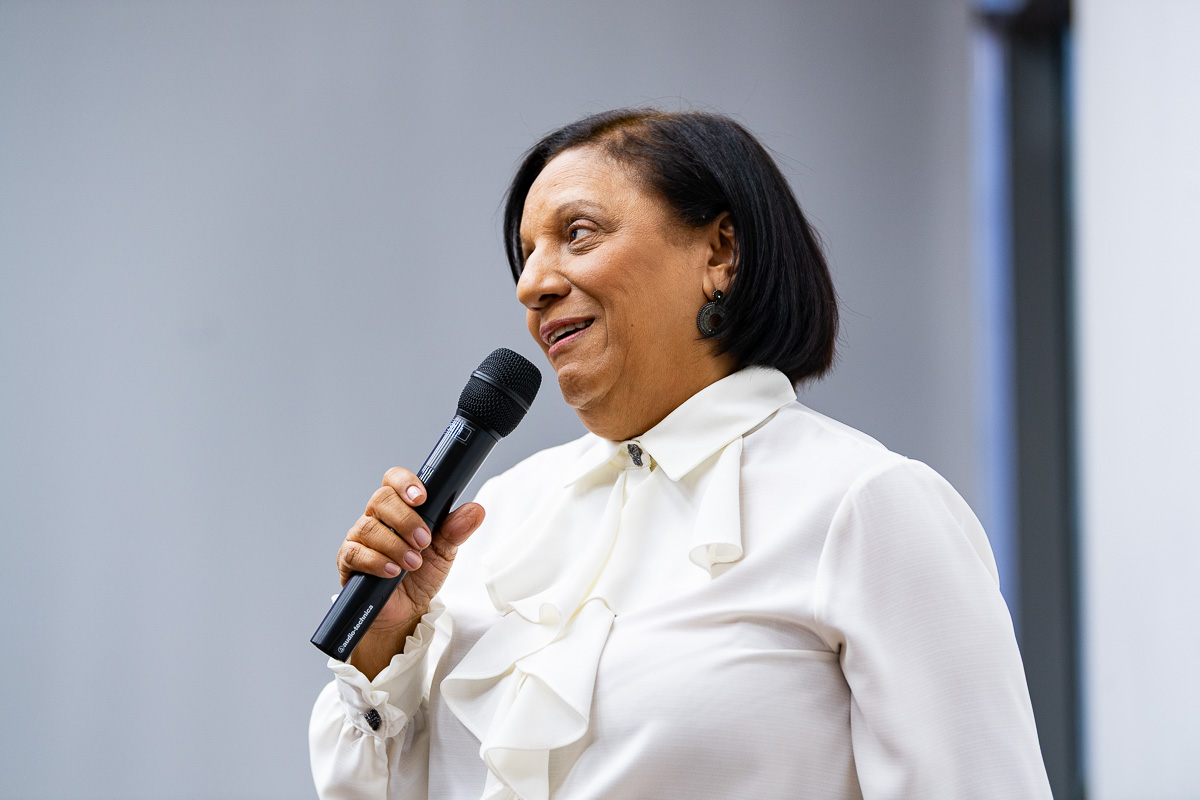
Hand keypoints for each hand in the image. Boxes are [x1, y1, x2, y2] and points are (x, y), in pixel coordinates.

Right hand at [335, 466, 484, 677]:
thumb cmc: (422, 575)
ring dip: (395, 545)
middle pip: (380, 499)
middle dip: (406, 519)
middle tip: (424, 541)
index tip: (421, 497)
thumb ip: (457, 530)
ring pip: (369, 527)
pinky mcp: (348, 561)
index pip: (393, 480)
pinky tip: (393, 572)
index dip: (405, 482)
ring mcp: (359, 538)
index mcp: (399, 508)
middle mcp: (376, 518)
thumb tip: (476, 510)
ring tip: (413, 563)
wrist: (406, 611)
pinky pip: (355, 553)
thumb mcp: (445, 552)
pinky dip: (377, 561)